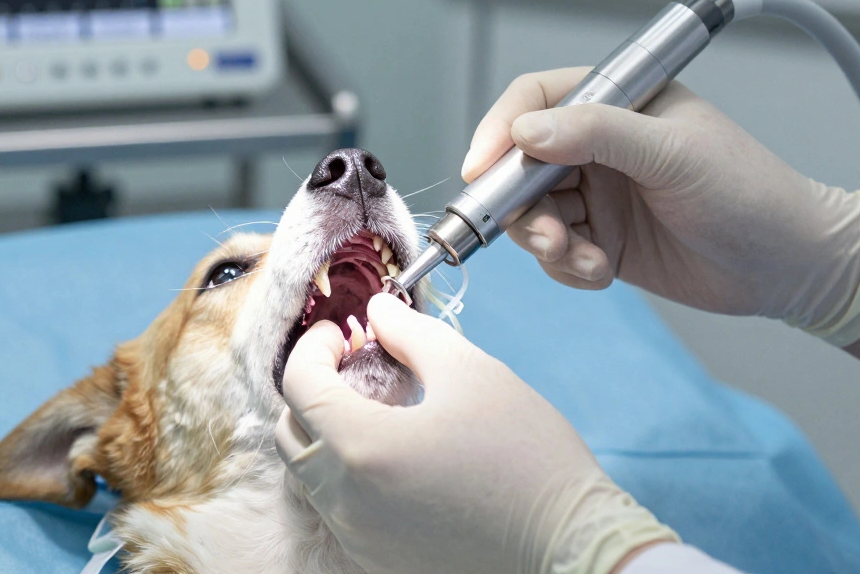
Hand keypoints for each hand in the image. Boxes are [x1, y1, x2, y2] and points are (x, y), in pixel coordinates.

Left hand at [275, 294, 675, 573]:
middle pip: (291, 432)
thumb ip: (409, 332)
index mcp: (363, 446)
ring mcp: (359, 534)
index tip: (343, 332)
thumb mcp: (469, 371)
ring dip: (325, 429)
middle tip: (351, 361)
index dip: (314, 345)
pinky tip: (389, 450)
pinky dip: (345, 470)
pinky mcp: (377, 557)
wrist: (567, 541)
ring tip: (372, 404)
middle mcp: (346, 499)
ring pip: (309, 473)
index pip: (298, 384)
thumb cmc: (526, 454)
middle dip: (311, 387)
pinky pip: (336, 506)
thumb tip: (376, 311)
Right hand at [462, 68, 859, 344]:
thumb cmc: (748, 192)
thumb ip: (597, 133)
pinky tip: (604, 271)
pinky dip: (568, 266)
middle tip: (543, 235)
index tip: (483, 168)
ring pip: (532, 215)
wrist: (789, 267)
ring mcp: (598, 194)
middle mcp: (599, 145)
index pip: (535, 101)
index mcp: (617, 102)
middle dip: (520, 205)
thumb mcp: (672, 153)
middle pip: (520, 165)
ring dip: (547, 242)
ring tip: (585, 258)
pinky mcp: (602, 239)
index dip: (500, 131)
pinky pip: (556, 253)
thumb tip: (525, 131)